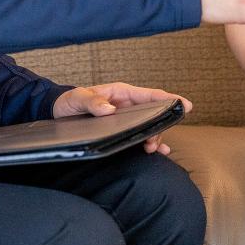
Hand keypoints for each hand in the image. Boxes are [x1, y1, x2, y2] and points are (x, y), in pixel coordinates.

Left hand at [52, 83, 190, 154]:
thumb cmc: (69, 101)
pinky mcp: (120, 131)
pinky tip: (159, 152)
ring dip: (154, 137)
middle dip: (160, 126)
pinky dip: (151, 143)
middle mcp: (127, 105)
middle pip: (153, 114)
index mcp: (121, 92)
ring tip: (151, 149)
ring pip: (149, 126)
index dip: (169, 98)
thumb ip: (92, 101)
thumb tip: (109, 109)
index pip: (150, 94)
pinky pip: (140, 136)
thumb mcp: (78, 98)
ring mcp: (126, 119)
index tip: (185, 104)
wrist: (58, 112)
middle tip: (154, 142)